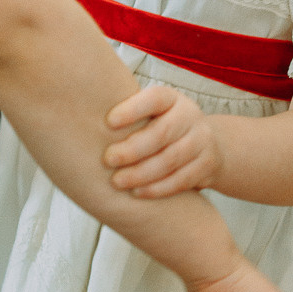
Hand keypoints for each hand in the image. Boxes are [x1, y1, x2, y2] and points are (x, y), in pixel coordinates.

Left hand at [104, 84, 221, 195]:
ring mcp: (202, 140)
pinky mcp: (208, 164)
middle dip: (133, 148)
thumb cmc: (159, 128)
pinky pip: (182, 179)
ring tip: (118, 181)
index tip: (108, 122)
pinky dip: (158, 188)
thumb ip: (128, 117)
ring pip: (171, 159)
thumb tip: (84, 120)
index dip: (132, 109)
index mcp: (171, 99)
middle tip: (108, 160)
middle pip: (162, 132)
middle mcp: (190, 115)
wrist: (205, 145)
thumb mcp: (149, 115)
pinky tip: (138, 193)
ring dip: (142, 173)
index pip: (155, 98)